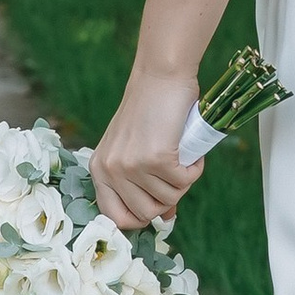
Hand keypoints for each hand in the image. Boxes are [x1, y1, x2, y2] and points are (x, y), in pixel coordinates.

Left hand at [90, 65, 201, 232]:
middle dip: (167, 200)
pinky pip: (184, 181)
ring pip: (168, 199)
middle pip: (145, 214)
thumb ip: (142, 184)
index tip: (157, 207)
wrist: (160, 76)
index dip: (139, 218)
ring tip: (182, 156)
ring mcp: (131, 165)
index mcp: (99, 168)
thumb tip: (165, 218)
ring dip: (183, 181)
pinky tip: (192, 152)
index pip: (113, 217)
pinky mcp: (156, 158)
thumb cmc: (151, 111)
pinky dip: (194, 169)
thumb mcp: (136, 150)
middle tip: (175, 174)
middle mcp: (110, 169)